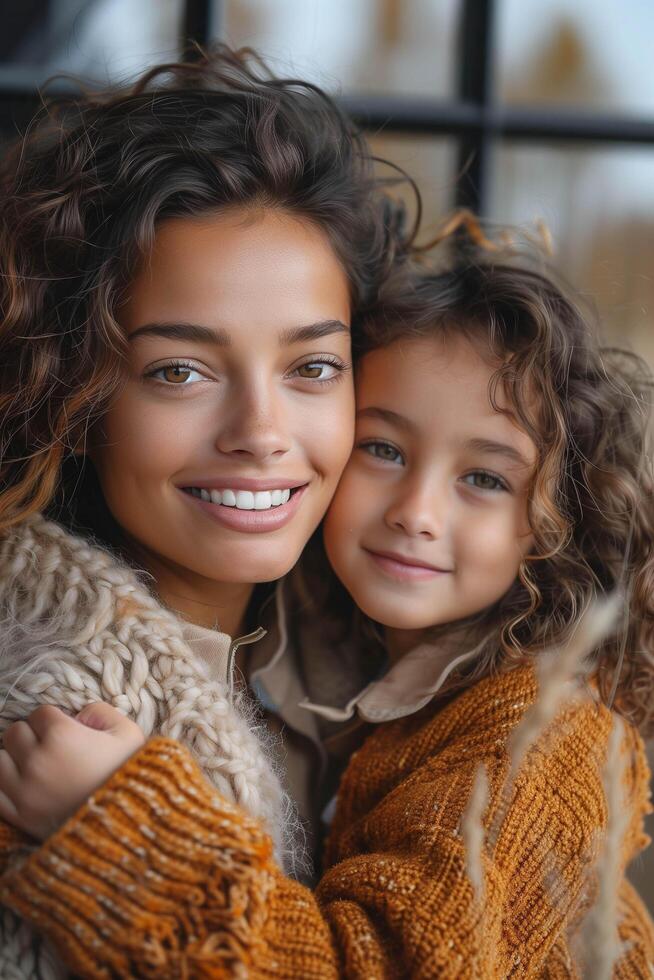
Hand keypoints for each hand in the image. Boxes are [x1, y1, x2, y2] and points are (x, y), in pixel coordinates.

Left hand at [0, 703, 145, 840]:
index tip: (66, 730)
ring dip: (14, 760)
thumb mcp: (128, 733)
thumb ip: (101, 711)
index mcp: (62, 735)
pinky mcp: (20, 817)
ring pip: (0, 761)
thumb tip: (79, 715)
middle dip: (31, 735)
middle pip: (14, 733)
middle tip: (50, 746)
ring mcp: (25, 790)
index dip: (54, 718)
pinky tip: (25, 787)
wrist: (130, 824)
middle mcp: (37, 760)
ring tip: (35, 766)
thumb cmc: (131, 775)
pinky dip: (6, 787)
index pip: (39, 713)